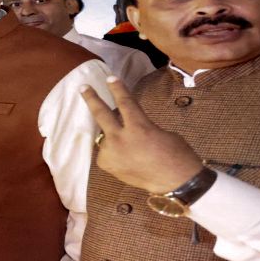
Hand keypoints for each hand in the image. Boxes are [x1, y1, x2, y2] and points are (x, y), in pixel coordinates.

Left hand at [80, 76, 202, 192]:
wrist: (176, 182)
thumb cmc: (176, 154)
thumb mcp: (160, 132)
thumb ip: (140, 126)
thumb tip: (126, 125)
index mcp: (139, 127)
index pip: (124, 102)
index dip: (117, 88)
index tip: (109, 78)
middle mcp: (120, 139)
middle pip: (101, 114)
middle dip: (91, 99)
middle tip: (83, 88)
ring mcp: (112, 153)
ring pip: (105, 136)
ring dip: (113, 135)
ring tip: (127, 144)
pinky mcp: (107, 165)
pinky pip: (106, 151)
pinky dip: (113, 150)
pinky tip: (126, 157)